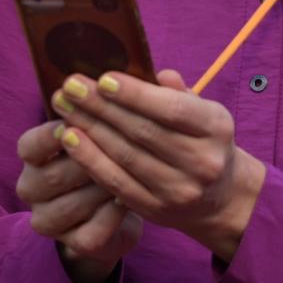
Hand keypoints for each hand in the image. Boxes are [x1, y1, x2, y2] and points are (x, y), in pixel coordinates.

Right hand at [14, 120, 142, 282]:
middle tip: (117, 149)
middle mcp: (32, 189)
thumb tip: (143, 78)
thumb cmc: (107, 157)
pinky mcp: (72, 243)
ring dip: (98, 189)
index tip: (75, 125)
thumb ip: (113, 108)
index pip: (29, 145)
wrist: (114, 210)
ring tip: (127, 174)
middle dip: (85, 162)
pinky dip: (109, 217)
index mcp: (32, 157)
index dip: (52, 135)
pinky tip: (126, 202)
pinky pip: (89, 233)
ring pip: (69, 206)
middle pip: (51, 176)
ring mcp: (49, 219)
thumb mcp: (103, 131)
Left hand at [50, 69, 264, 259]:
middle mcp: (203, 162)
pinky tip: (70, 138)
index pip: (173, 109)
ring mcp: (179, 189)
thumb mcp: (202, 111)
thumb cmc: (201, 140)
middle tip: (70, 86)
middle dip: (101, 106)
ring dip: (90, 128)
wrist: (219, 196)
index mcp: (217, 128)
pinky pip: (116, 181)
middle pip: (143, 131)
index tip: (103, 79)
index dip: (135, 95)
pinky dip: (90, 159)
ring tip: (63, 106)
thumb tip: (157, 74)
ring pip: (125, 155)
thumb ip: (178, 92)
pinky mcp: (156, 209)